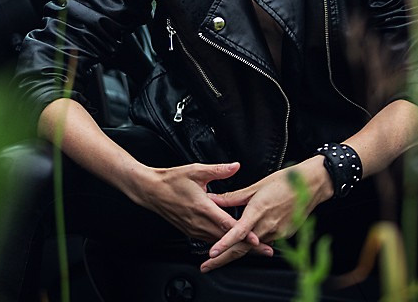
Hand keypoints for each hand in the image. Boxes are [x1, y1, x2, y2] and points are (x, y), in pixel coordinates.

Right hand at [125, 161, 272, 254]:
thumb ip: (218, 170)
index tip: (258, 239)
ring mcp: (194, 229)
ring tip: (255, 251)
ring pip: (219, 242)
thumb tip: (235, 166)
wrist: (150, 190)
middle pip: (227, 239)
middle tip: (266, 251)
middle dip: (247, 246)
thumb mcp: (195, 170)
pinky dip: (223, 244)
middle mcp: (198, 222)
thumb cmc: (171, 180)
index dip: (244, 233)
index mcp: (202, 207)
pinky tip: (233, 244)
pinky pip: (210, 240)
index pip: (227, 224)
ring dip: (236, 247)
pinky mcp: (190, 232)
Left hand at [200, 157, 331, 271]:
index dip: (224, 244)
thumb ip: (234, 197)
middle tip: (207, 265)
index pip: (239, 232)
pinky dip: (254, 244)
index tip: (212, 252)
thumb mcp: (256, 186)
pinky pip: (265, 242)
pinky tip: (246, 242)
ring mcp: (278, 232)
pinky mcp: (284, 235)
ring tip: (219, 257)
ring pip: (253, 247)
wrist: (311, 185)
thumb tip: (214, 199)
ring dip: (237, 251)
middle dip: (223, 258)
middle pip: (243, 247)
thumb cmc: (285, 182)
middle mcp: (268, 225)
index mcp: (259, 210)